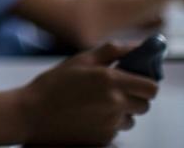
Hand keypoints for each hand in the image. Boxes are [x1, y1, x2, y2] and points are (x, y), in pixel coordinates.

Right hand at [18, 42, 158, 145]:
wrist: (32, 113)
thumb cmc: (55, 83)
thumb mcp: (82, 59)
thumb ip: (114, 50)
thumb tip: (140, 46)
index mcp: (112, 80)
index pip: (151, 87)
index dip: (147, 82)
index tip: (137, 78)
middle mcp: (116, 103)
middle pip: (145, 104)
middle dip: (135, 97)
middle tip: (115, 90)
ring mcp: (111, 123)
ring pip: (132, 118)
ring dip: (122, 111)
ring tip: (97, 103)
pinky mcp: (105, 138)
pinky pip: (117, 128)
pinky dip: (109, 122)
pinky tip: (89, 115)